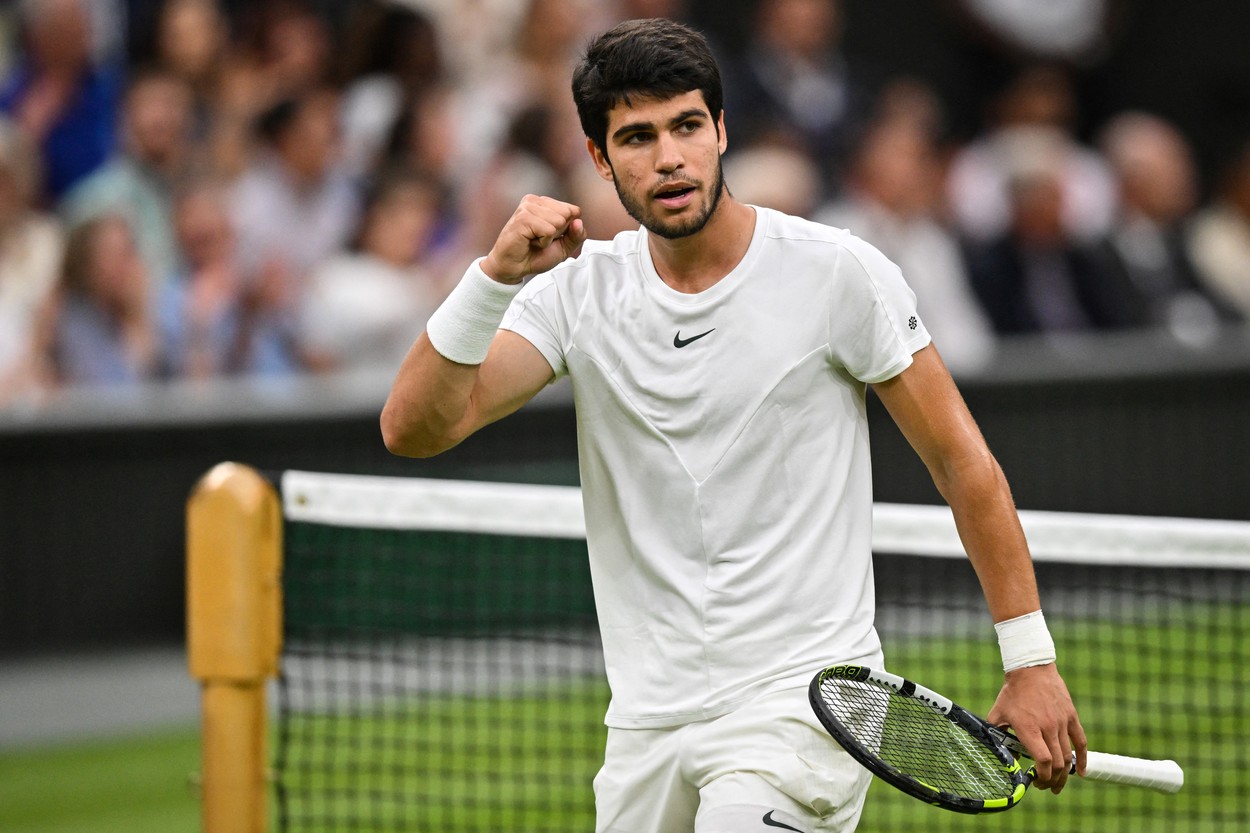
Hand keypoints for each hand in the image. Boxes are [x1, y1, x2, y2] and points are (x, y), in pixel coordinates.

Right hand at [480, 195, 585, 283]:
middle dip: (558, 233)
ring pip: (559, 221)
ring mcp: (528, 207)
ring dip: (549, 238)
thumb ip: (576, 235)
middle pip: (568, 214)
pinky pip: (548, 230)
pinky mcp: (523, 218)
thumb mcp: (563, 247)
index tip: (550, 236)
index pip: (574, 210)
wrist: (513, 268)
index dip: (567, 230)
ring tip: (534, 240)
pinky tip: (530, 241)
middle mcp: (536, 201)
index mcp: (545, 203)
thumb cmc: (534, 255)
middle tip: (540, 239)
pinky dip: (543, 242)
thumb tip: (579, 222)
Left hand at [986, 663, 1086, 793]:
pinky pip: (1081, 742)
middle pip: (1058, 762)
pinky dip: (1082, 759)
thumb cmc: (1012, 693)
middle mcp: (1047, 727)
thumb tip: (1005, 754)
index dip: (1043, 775)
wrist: (1031, 669)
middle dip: (1052, 780)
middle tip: (1045, 787)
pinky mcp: (1071, 717)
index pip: (1043, 760)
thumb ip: (997, 734)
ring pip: (1068, 755)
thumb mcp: (997, 713)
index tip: (1036, 781)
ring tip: (1058, 784)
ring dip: (1064, 774)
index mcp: (1029, 728)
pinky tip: (1081, 773)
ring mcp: (1061, 722)